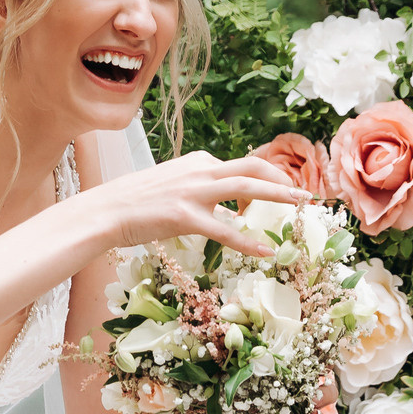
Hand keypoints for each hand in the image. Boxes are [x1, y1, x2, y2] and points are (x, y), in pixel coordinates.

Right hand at [96, 151, 301, 255]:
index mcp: (198, 162)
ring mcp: (193, 193)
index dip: (268, 179)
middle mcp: (200, 171)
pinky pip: (226, 230)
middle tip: (305, 195)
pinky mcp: (185, 216)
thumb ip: (204, 195)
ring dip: (278, 196)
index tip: (283, 192)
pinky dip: (249, 241)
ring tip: (301, 206)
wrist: (107, 210)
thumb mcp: (176, 188)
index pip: (242, 166)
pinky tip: (266, 251)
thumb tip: (232, 213)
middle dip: (283, 180)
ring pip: (246, 188)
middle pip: (252, 168)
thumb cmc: (138, 203)